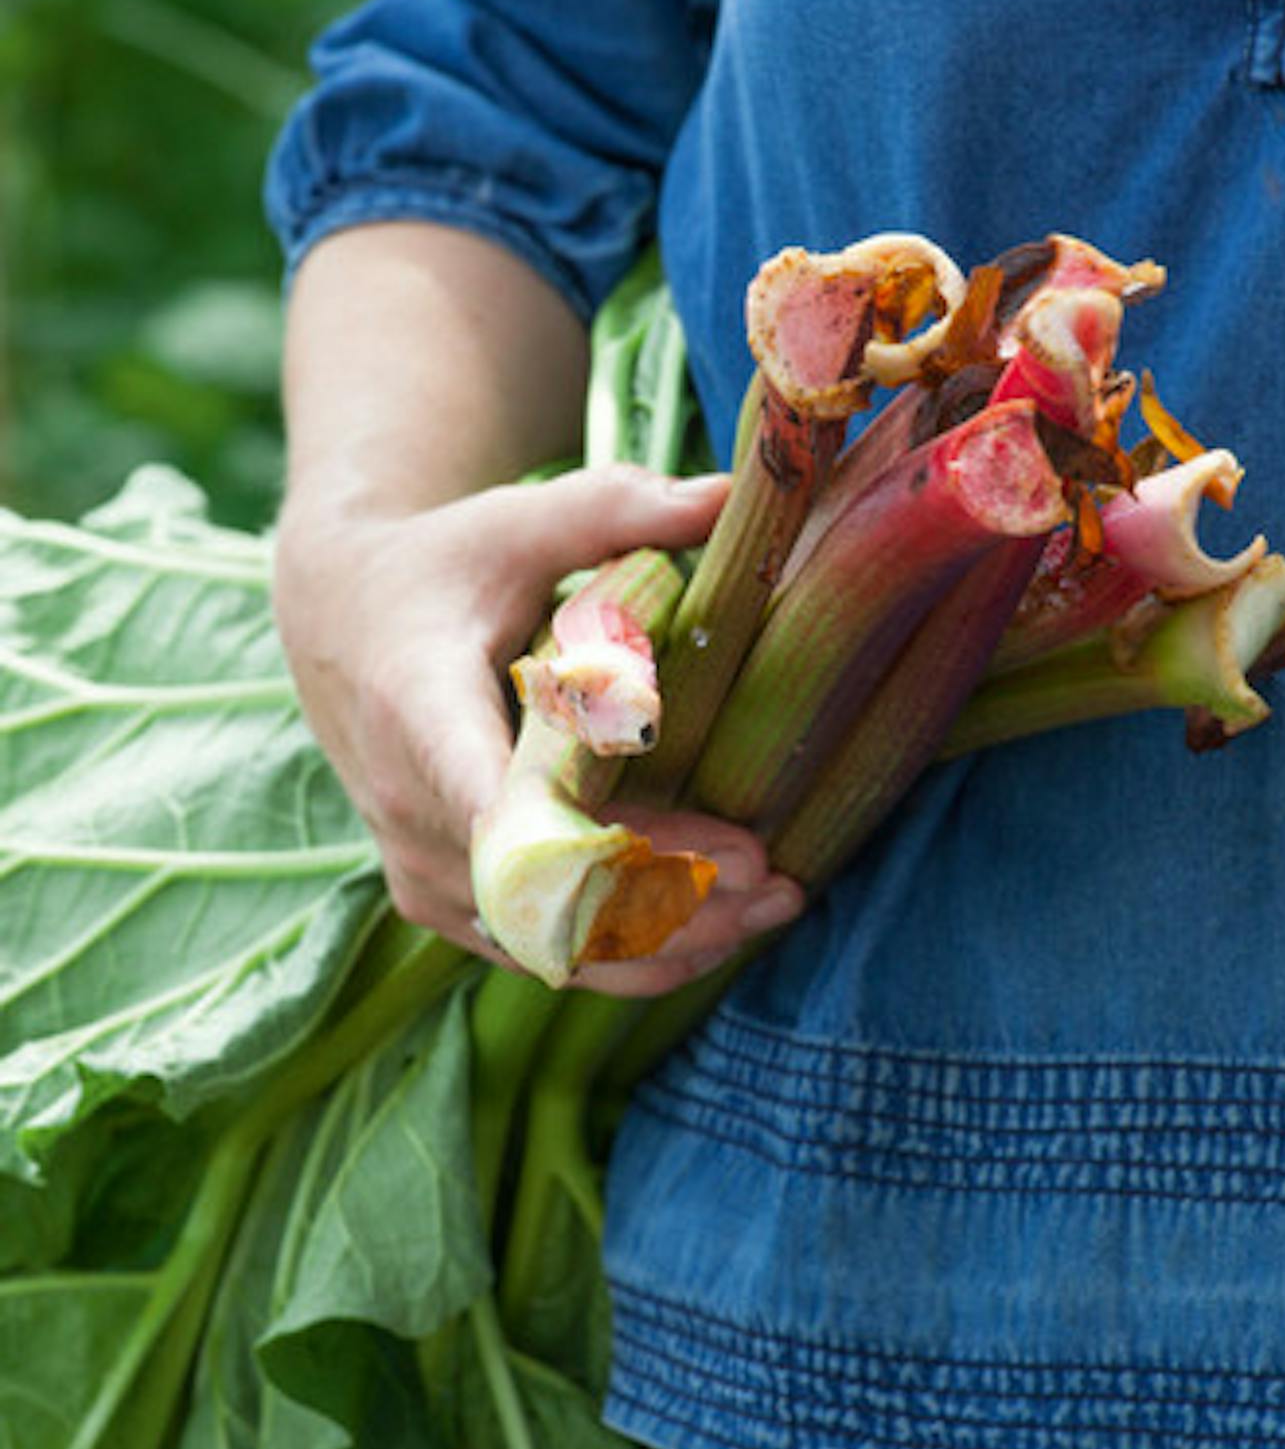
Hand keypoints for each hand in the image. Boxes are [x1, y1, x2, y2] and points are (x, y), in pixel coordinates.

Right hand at [273, 463, 802, 992]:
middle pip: (548, 887)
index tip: (702, 855)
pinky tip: (720, 928)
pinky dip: (630, 953)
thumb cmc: (445, 564)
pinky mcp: (445, 903)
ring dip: (667, 937)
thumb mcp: (521, 520)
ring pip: (552, 941)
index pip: (487, 797)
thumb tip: (733, 495)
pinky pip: (542, 951)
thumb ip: (619, 509)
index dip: (586, 844)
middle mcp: (409, 807)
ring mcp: (422, 868)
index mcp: (418, 704)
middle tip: (777, 874)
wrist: (342, 621)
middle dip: (671, 891)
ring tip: (774, 905)